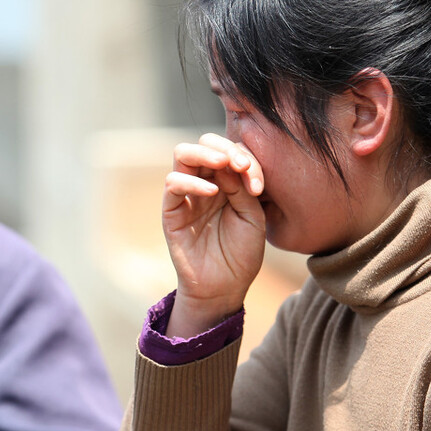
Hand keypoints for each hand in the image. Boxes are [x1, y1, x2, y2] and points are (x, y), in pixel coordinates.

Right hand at [163, 132, 266, 337]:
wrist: (225, 287)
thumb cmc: (242, 252)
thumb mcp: (253, 217)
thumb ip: (243, 188)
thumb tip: (231, 161)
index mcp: (228, 180)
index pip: (231, 150)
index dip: (246, 157)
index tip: (258, 183)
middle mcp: (206, 181)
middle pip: (205, 143)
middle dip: (224, 147)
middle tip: (241, 165)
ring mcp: (187, 194)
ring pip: (183, 154)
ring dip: (205, 153)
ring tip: (224, 164)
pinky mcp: (171, 210)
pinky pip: (173, 183)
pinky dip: (191, 181)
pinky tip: (211, 192)